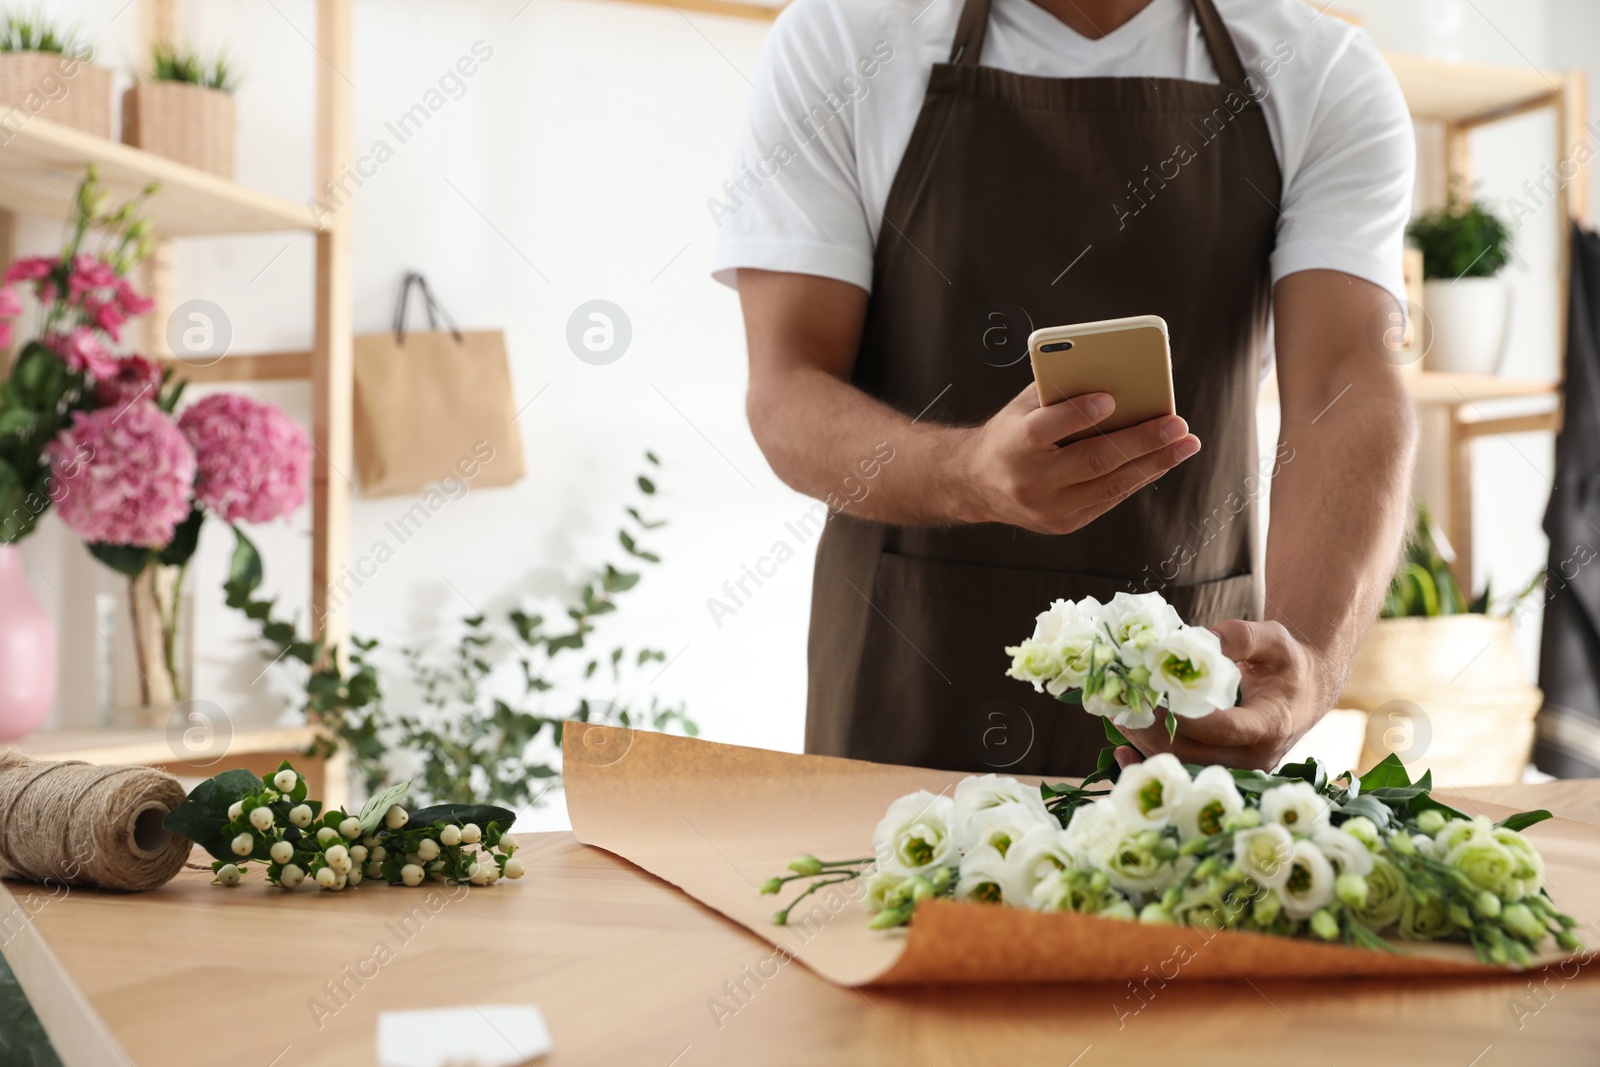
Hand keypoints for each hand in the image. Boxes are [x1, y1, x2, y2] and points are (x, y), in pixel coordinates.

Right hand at [956, 384, 1200, 533]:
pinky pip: (1110, 499)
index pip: (1046, 429)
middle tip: (1177, 424)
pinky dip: (1138, 476)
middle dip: (1140, 441)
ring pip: (1110, 485)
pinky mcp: (1064, 523)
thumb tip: (1116, 381)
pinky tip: (1162, 459)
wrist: (975, 484)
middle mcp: (1030, 481)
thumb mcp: (1021, 407)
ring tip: (1186, 443)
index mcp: (1013, 445)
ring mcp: (1048, 508)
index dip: (1078, 414)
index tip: (1111, 398)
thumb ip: (1060, 394)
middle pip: (1092, 461)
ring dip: (1154, 463)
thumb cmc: (1010, 433)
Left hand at [1115, 619, 1325, 770]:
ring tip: (1117, 716)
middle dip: (1151, 729)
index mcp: (1270, 725)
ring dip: (1145, 744)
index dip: (1184, 716)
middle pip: (1195, 753)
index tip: (1150, 695)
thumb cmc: (1287, 664)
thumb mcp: (1274, 640)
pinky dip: (1149, 762)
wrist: (1303, 694)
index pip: (1223, 728)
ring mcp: (1237, 770)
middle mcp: (1254, 757)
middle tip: (1120, 704)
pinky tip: (1122, 751)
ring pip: (1183, 766)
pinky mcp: (1221, 771)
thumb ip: (1241, 636)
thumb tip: (1199, 639)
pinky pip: (1181, 772)